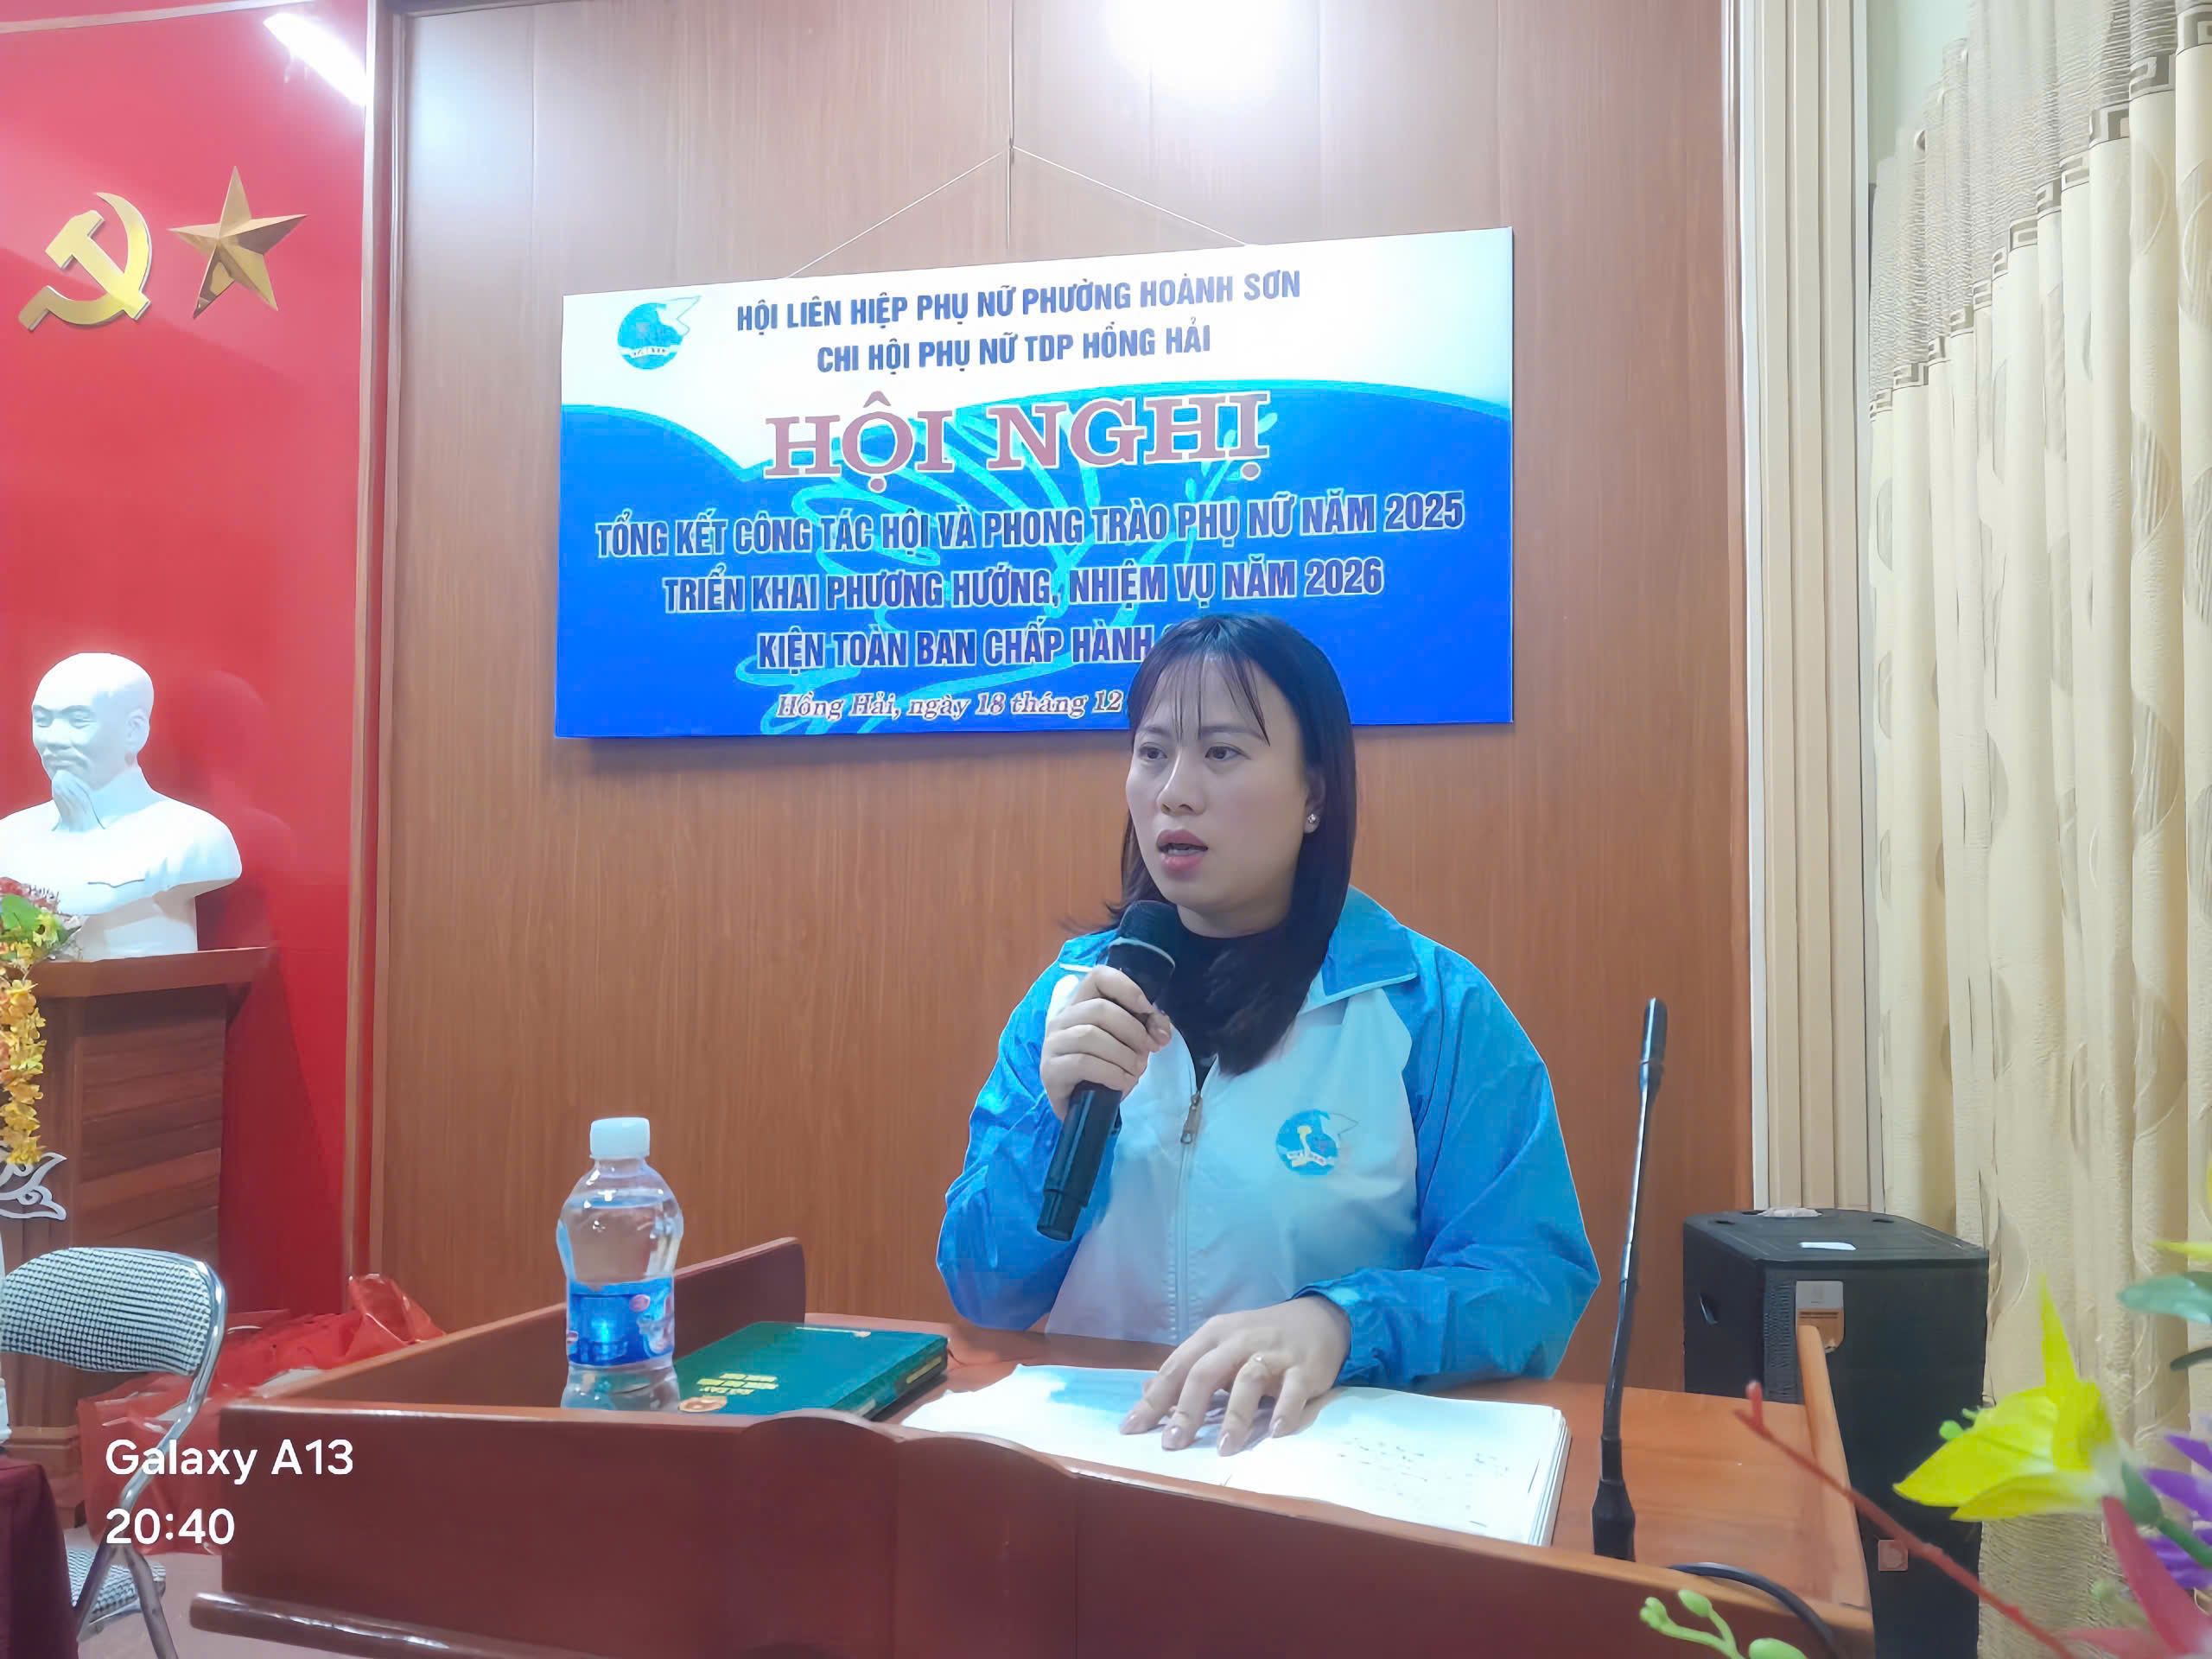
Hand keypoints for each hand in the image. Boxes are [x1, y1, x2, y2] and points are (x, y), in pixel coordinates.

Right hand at [1039, 965, 1171, 1118]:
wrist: (1084, 1108)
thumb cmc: (1106, 1069)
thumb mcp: (1130, 1044)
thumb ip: (1148, 1029)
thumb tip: (1161, 1033)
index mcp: (1081, 1004)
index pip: (1098, 976)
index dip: (1127, 988)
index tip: (1147, 1010)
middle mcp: (1061, 1019)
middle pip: (1099, 1009)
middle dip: (1132, 1030)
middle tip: (1147, 1050)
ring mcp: (1052, 1044)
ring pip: (1090, 1035)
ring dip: (1123, 1054)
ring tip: (1136, 1069)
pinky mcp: (1050, 1070)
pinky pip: (1083, 1063)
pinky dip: (1111, 1073)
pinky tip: (1123, 1082)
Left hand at [1121, 1296, 1351, 1454]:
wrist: (1320, 1320)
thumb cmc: (1261, 1339)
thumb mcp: (1221, 1346)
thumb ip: (1188, 1369)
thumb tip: (1147, 1393)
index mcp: (1214, 1335)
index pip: (1176, 1367)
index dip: (1153, 1399)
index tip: (1131, 1430)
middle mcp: (1239, 1341)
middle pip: (1205, 1372)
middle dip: (1186, 1409)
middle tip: (1172, 1444)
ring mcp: (1273, 1354)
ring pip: (1248, 1381)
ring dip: (1235, 1416)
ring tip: (1224, 1449)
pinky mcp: (1305, 1368)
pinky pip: (1293, 1390)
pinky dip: (1284, 1411)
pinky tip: (1275, 1433)